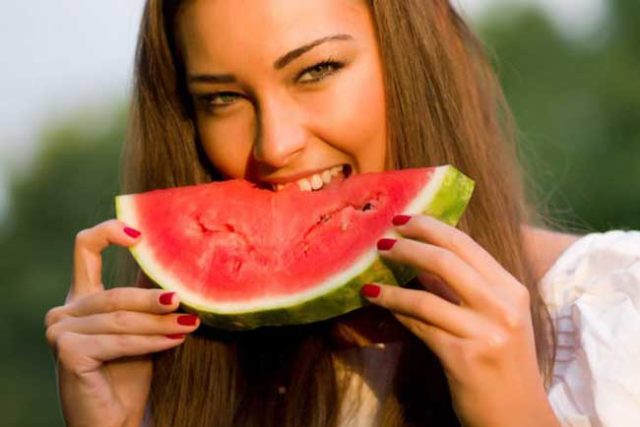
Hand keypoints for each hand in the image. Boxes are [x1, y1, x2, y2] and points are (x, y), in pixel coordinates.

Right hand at [45, 220, 199, 426]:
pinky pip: (117, 340)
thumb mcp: (140, 328)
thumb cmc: (129, 373)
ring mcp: (59, 330)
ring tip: (190, 326)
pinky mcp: (66, 351)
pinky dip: (148, 342)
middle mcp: (64, 311)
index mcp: (80, 299)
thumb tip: (180, 271)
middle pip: (114, 294)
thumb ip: (146, 301)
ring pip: (120, 319)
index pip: (85, 249)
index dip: (109, 232)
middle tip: (186, 303)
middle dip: (154, 302)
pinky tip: (174, 343)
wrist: (115, 420)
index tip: (141, 234)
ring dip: (159, 325)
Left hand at [362, 215, 558, 426]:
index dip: (431, 227)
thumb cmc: (503, 365)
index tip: (403, 220)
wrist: (519, 418)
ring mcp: (486, 332)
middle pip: (446, 260)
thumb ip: (464, 288)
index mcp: (512, 289)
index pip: (466, 244)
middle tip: (381, 241)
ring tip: (369, 277)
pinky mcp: (466, 358)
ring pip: (426, 296)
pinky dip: (396, 311)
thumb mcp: (495, 319)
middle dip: (408, 246)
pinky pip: (420, 326)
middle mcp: (504, 306)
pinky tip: (379, 303)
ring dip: (392, 284)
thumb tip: (420, 258)